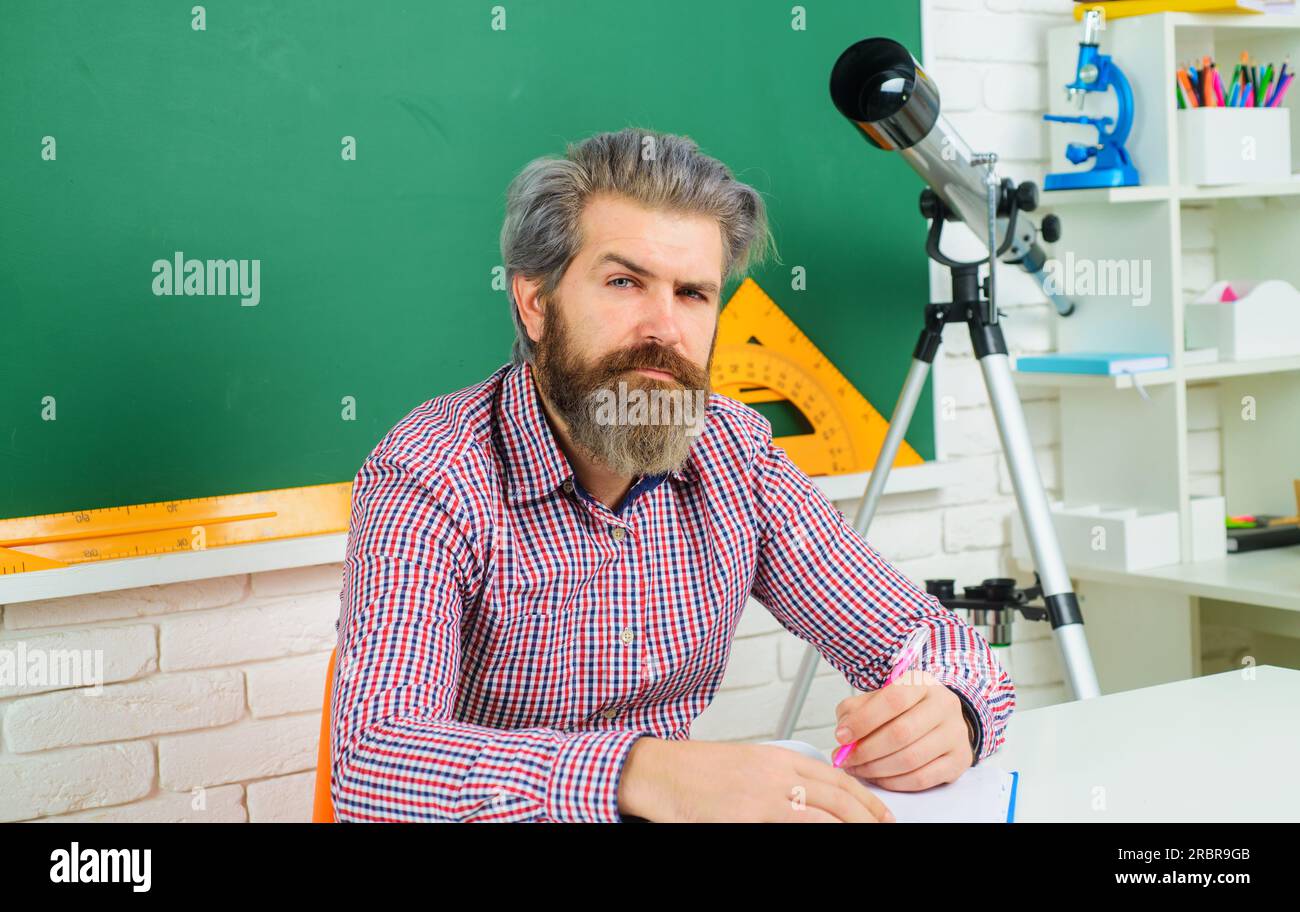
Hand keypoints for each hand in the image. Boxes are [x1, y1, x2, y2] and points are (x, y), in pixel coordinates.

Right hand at [618, 738, 896, 822]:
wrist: (658, 772)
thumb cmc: (695, 772)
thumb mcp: (747, 766)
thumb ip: (780, 779)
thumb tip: (812, 800)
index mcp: (778, 758)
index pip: (838, 779)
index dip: (866, 799)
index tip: (882, 813)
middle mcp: (777, 774)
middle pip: (840, 798)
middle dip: (870, 817)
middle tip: (887, 829)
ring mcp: (763, 798)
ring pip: (823, 817)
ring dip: (850, 828)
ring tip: (870, 836)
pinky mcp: (746, 819)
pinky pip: (793, 829)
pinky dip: (814, 833)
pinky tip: (828, 839)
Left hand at [832, 668, 974, 790]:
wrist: (940, 718)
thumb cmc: (903, 707)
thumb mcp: (879, 696)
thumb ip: (856, 709)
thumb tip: (843, 734)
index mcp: (922, 682)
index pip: (893, 699)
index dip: (863, 720)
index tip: (840, 736)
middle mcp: (944, 705)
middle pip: (901, 733)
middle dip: (866, 751)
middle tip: (844, 759)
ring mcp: (955, 734)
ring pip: (911, 759)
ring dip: (876, 769)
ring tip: (856, 768)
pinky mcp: (959, 760)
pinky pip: (922, 778)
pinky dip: (893, 782)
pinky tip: (878, 777)